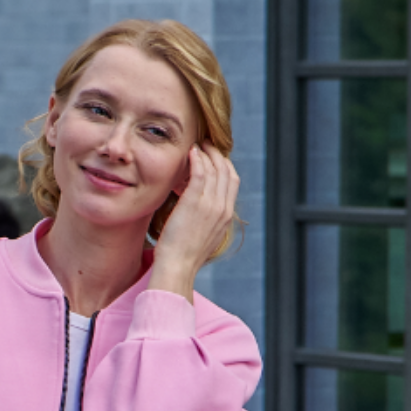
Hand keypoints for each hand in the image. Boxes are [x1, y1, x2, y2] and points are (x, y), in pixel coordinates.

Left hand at [148, 142, 239, 303]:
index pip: (232, 181)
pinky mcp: (194, 204)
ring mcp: (210, 206)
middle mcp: (222, 208)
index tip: (214, 157)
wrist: (178, 266)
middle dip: (218, 155)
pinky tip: (191, 152)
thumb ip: (208, 218)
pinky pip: (200, 174)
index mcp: (226, 216)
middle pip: (226, 172)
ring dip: (207, 154)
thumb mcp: (205, 234)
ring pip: (214, 170)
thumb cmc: (184, 254)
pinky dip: (198, 160)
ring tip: (197, 145)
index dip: (225, 165)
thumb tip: (202, 206)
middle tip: (207, 144)